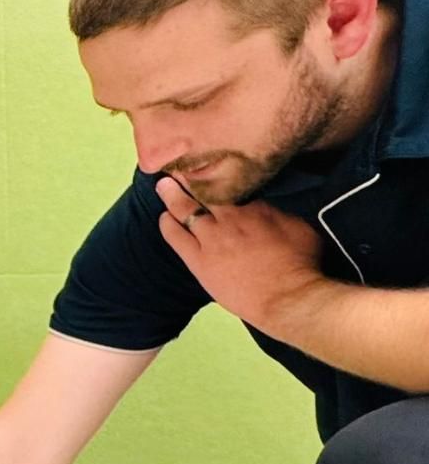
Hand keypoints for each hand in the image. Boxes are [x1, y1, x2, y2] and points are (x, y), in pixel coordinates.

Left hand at [154, 176, 326, 336]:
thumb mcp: (299, 227)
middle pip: (205, 190)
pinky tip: (163, 217)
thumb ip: (278, 213)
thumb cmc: (301, 265)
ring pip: (185, 210)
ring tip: (163, 184)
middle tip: (179, 165)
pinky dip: (168, 225)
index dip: (220, 175)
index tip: (212, 165)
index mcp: (256, 207)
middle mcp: (230, 218)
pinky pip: (176, 238)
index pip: (232, 184)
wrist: (288, 298)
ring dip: (172, 195)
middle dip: (191, 176)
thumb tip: (267, 206)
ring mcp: (212, 239)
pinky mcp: (199, 261)